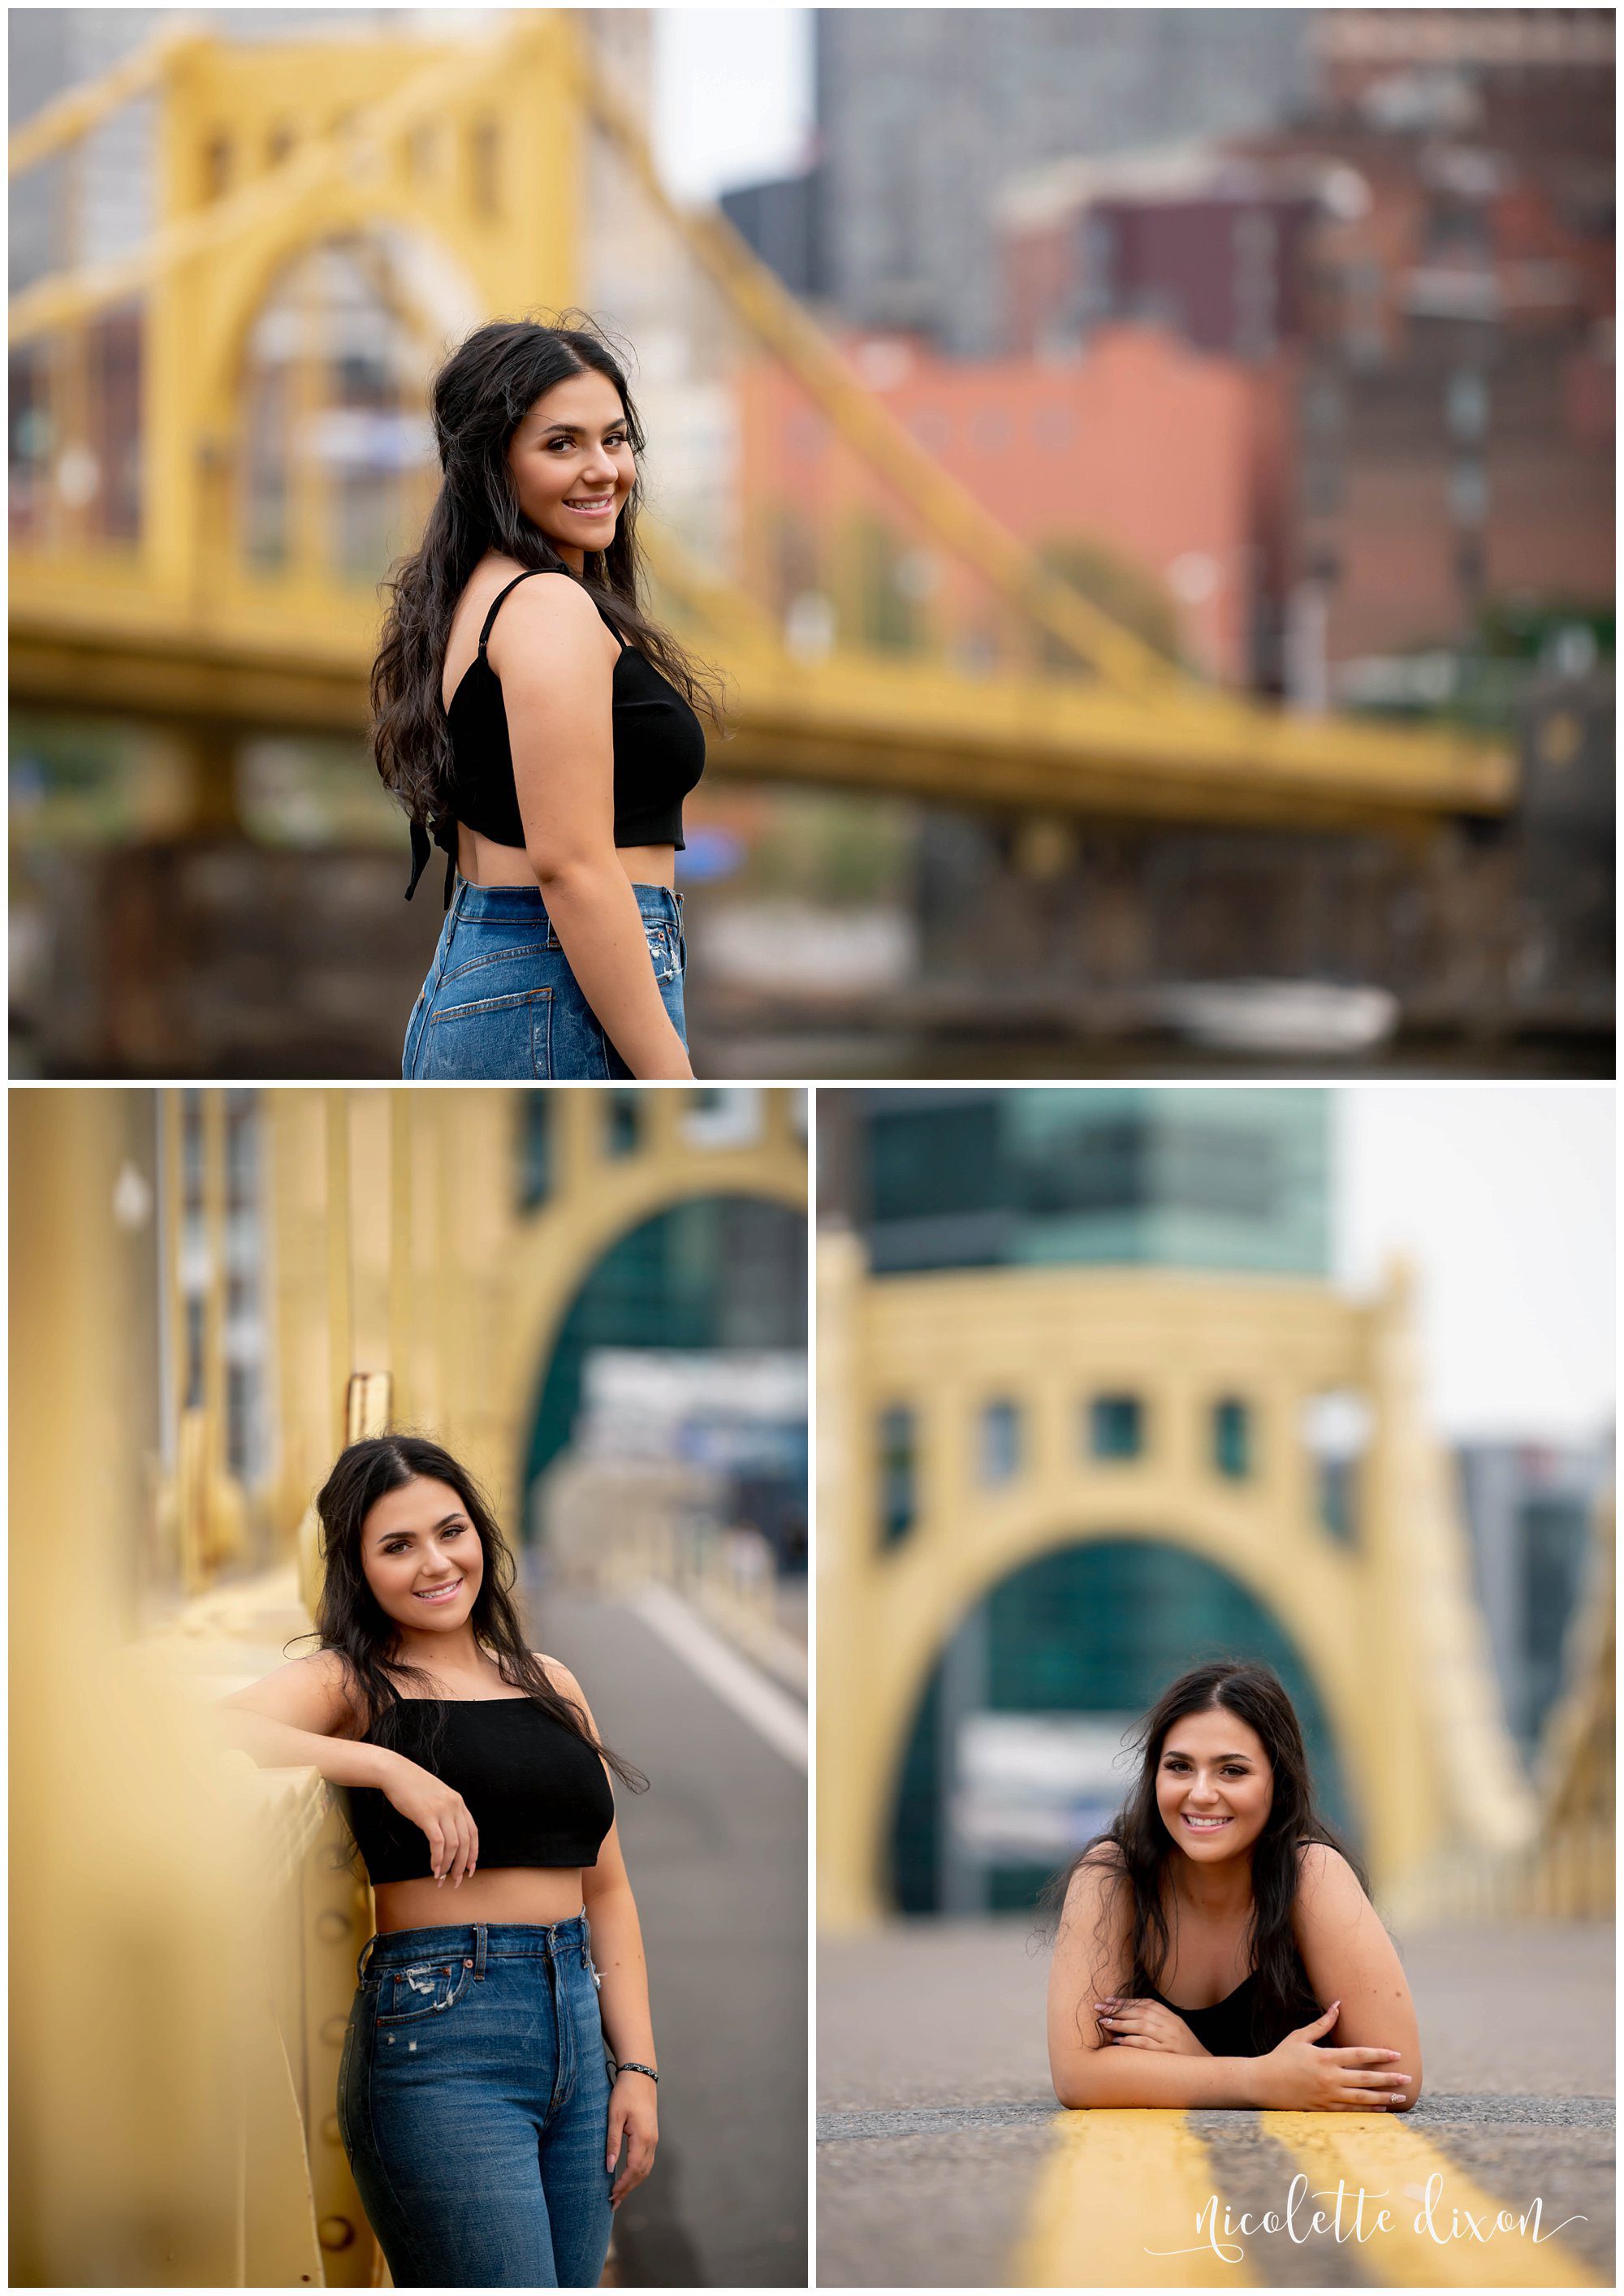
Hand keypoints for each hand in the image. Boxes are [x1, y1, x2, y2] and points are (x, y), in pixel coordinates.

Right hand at [377, 1751, 478, 1885]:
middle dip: (463, 1864)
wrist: (396, 1773)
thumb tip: (449, 1835)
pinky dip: (437, 1858)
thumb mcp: (437, 1797)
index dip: (474, 1852)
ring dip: (449, 1865)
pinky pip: (437, 1842)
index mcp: (458, 1802)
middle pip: (466, 1841)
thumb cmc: (414, 1786)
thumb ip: (446, 1812)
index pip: (473, 1832)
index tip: (471, 1868)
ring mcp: (441, 1810)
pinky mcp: (426, 1815)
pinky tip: (433, 1867)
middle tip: (457, 1880)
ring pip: (453, 1844)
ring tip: (442, 1878)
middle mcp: (454, 1806)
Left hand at [606, 2068, 657, 2207]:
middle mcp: (652, 2141)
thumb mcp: (614, 2117)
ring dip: (633, 2183)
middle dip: (628, 2189)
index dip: (622, 2185)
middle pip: (642, 2173)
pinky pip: (647, 2161)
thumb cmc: (624, 2094)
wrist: (640, 2075)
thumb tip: (609, 2168)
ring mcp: (654, 2139)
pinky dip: (638, 2173)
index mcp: (643, 2138)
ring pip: (646, 2169)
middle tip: (613, 2203)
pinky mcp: (652, 2135)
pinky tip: (628, 2177)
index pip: (633, 2170)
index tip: (610, 2196)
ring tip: (619, 2195)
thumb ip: (612, 2143)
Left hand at [1094, 1997, 1208, 2055]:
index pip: (1145, 2003)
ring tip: (1103, 2022)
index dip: (1125, 2001)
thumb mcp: (1174, 2029)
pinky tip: (1117, 2040)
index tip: (1108, 2000)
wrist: (1204, 2069)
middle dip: (1117, 2009)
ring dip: (1120, 2023)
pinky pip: (1144, 2045)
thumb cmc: (1184, 2050)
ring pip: (1140, 2026)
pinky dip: (1129, 2041)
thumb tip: (1129, 2015)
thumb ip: (1157, 2021)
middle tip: (1099, 2008)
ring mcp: (1169, 2039)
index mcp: (1171, 2017)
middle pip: (1140, 2012)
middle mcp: (1170, 2025)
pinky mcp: (1167, 2055)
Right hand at [1254, 2002, 1410, 2110]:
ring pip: (1362, 2098)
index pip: (1359, 2055)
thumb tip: (1337, 2005)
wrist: (1264, 2083)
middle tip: (1407, 2078)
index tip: (1397, 2054)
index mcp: (1325, 2057)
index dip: (1379, 2054)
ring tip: (1400, 2097)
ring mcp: (1328, 2095)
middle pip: (1366, 2079)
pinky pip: (1351, 2110)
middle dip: (1389, 2078)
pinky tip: (1380, 2108)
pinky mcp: (1324, 2108)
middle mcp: (1330, 2078)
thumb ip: (1321, 2023)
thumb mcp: (1300, 2037)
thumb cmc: (1281, 2057)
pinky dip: (1367, 2109)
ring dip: (1383, 2097)